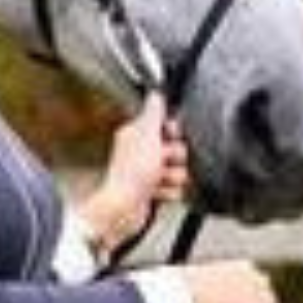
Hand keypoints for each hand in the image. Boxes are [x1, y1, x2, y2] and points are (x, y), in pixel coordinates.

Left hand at [88, 94, 190, 247]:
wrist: (124, 209)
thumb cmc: (130, 175)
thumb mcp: (146, 136)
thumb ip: (153, 113)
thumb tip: (156, 93)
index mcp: (137, 135)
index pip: (168, 126)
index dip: (173, 133)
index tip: (170, 137)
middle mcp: (142, 153)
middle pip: (177, 149)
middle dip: (175, 158)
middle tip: (161, 163)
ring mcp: (147, 174)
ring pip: (179, 171)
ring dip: (172, 178)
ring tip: (157, 181)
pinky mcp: (153, 192)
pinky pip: (175, 189)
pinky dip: (168, 193)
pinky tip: (156, 193)